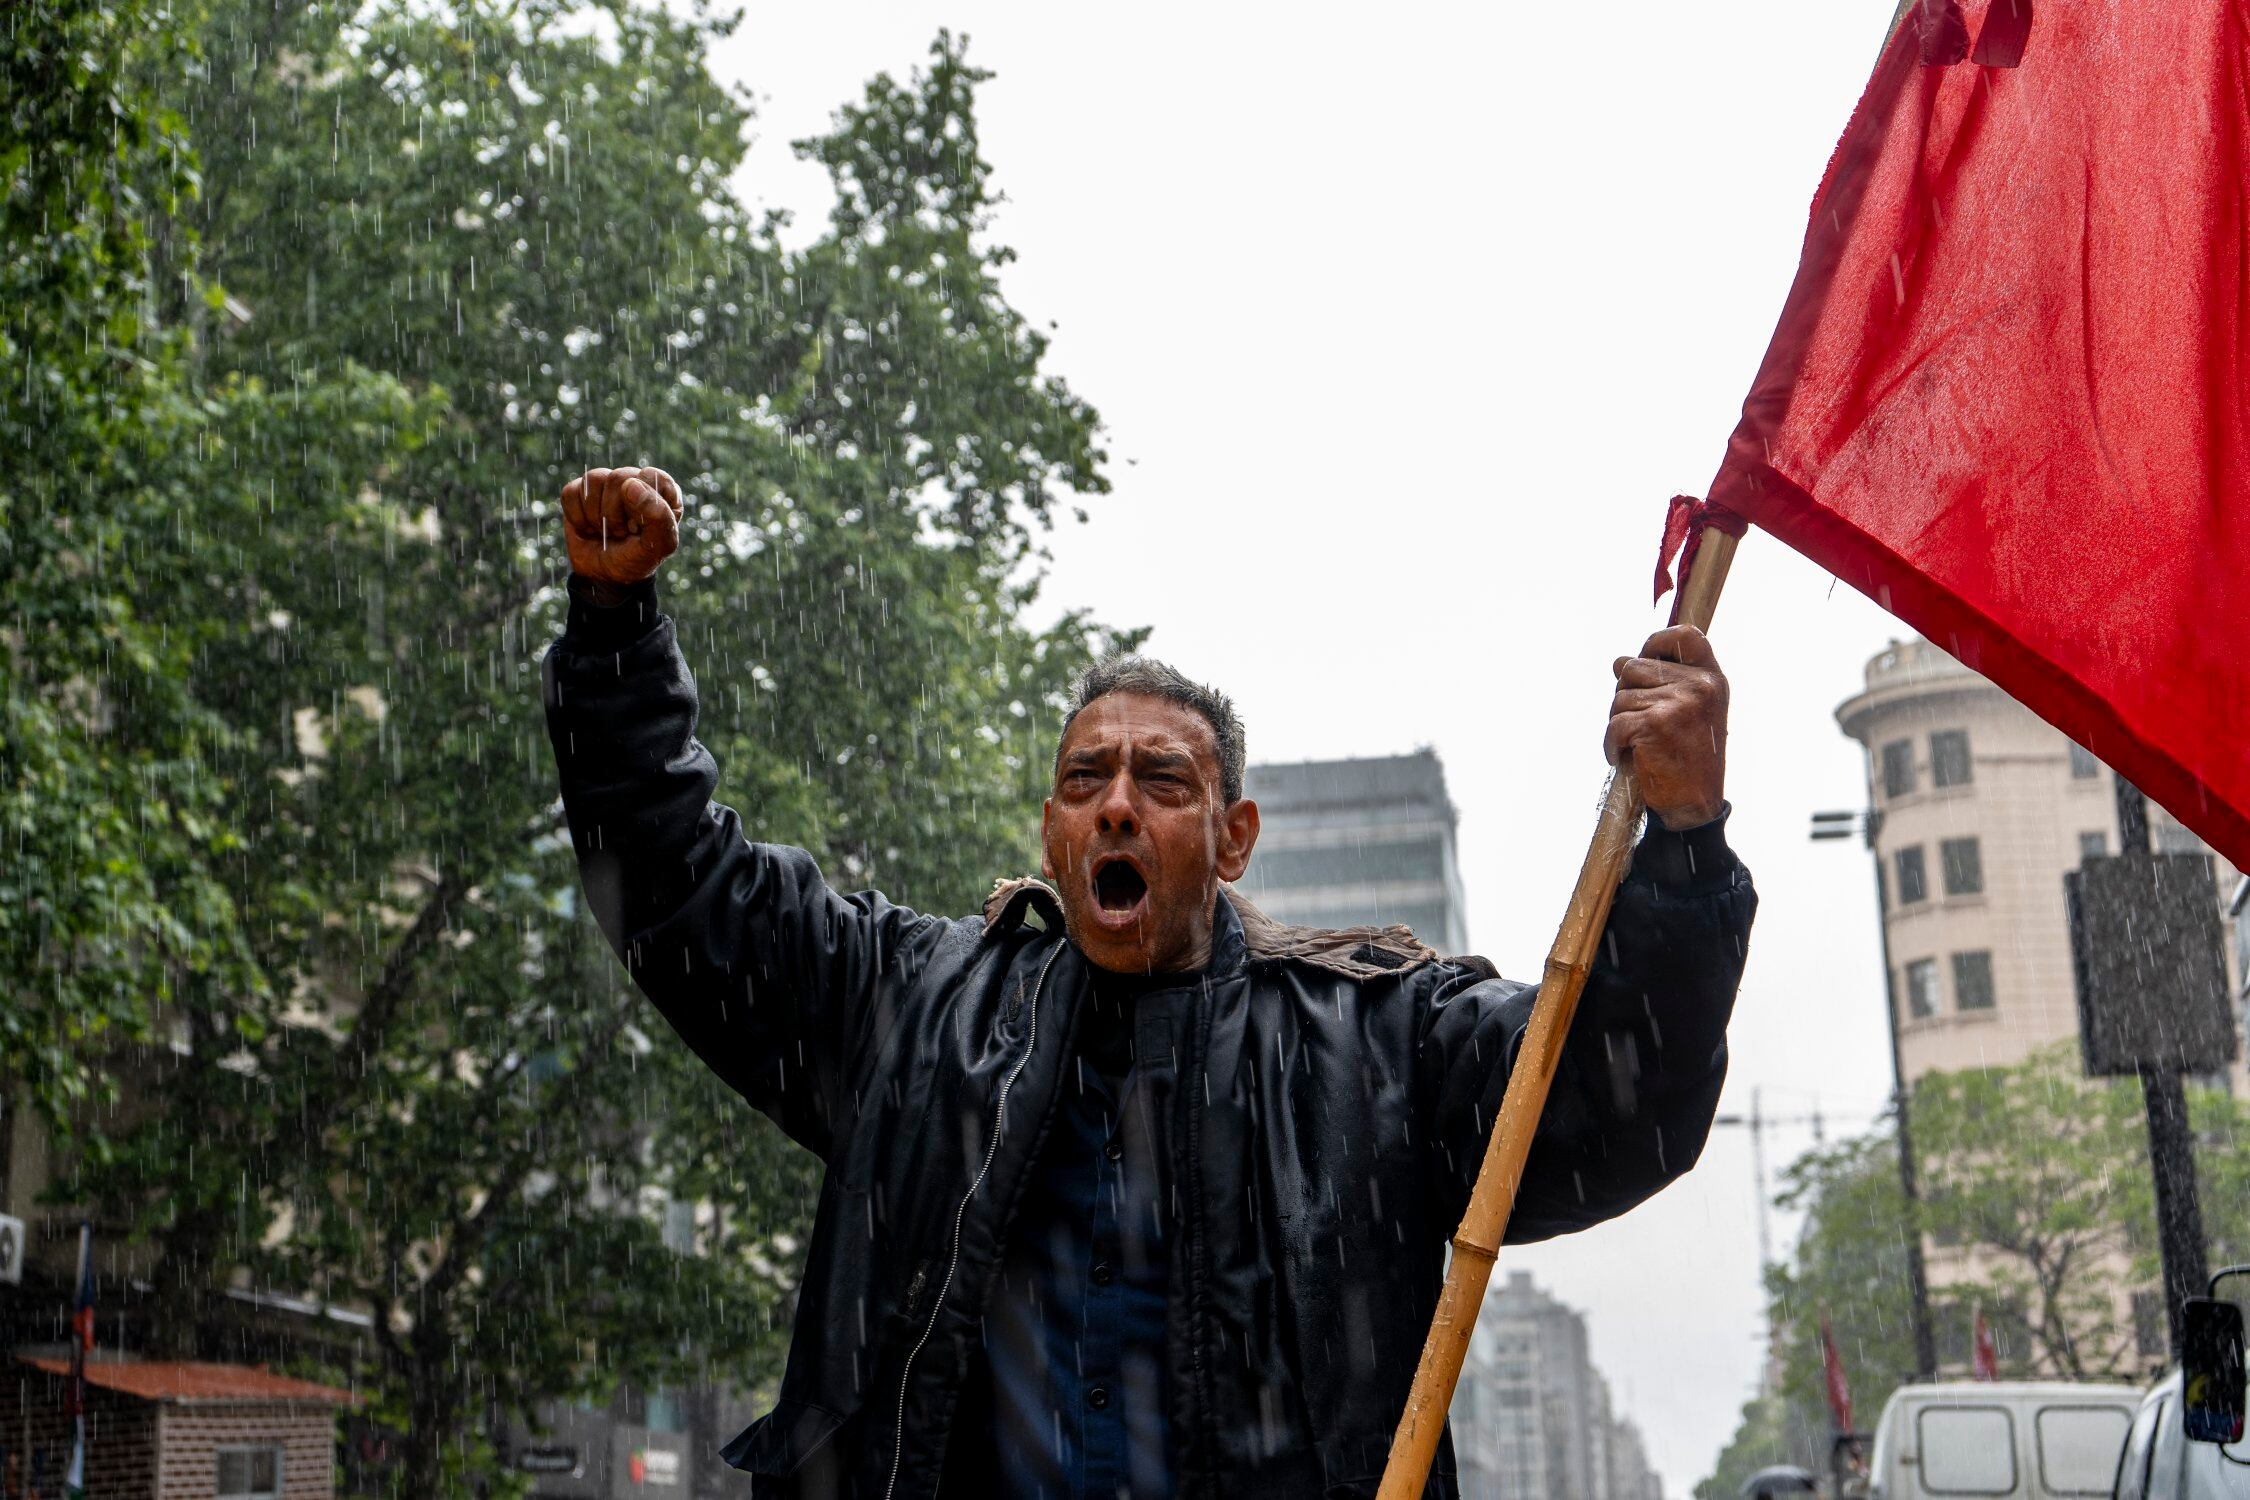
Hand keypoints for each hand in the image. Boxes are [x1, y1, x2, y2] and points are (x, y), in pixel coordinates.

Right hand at [561, 467, 681, 593]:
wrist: (605, 577)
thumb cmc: (637, 559)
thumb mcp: (658, 546)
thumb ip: (658, 516)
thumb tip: (630, 484)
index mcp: (662, 490)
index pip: (651, 476)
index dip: (640, 503)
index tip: (638, 527)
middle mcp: (635, 480)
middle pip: (618, 478)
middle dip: (615, 514)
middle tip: (620, 533)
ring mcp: (606, 483)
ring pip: (593, 480)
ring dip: (596, 517)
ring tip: (605, 532)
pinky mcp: (580, 491)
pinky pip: (571, 492)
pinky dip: (577, 517)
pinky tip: (588, 529)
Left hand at [1604, 625, 1728, 830]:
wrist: (1694, 806)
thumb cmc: (1688, 759)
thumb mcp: (1688, 713)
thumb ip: (1662, 683)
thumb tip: (1619, 661)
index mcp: (1711, 679)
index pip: (1684, 636)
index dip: (1657, 642)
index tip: (1645, 659)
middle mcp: (1700, 686)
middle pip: (1634, 667)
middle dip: (1625, 695)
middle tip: (1638, 724)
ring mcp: (1678, 702)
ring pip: (1619, 697)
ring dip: (1617, 722)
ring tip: (1636, 745)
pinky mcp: (1655, 723)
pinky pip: (1614, 723)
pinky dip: (1611, 743)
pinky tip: (1622, 756)